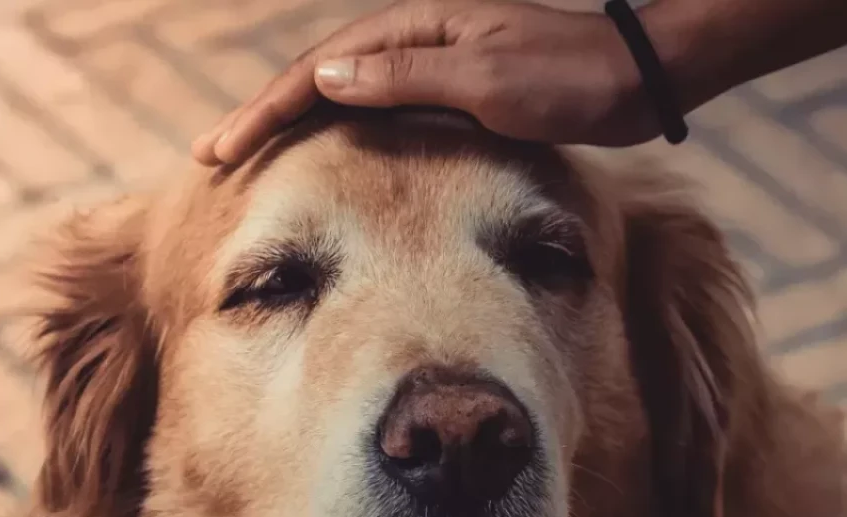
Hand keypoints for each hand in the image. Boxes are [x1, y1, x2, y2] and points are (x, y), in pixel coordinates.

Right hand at [192, 0, 666, 166]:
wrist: (633, 78)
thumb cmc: (568, 79)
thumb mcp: (486, 80)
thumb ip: (405, 78)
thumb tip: (324, 80)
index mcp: (413, 30)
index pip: (317, 73)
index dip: (264, 111)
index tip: (222, 149)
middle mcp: (414, 41)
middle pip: (318, 79)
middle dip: (263, 116)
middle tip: (212, 155)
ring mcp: (432, 64)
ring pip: (343, 95)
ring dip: (294, 123)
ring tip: (251, 154)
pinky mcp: (452, 90)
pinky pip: (377, 110)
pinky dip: (339, 131)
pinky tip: (326, 152)